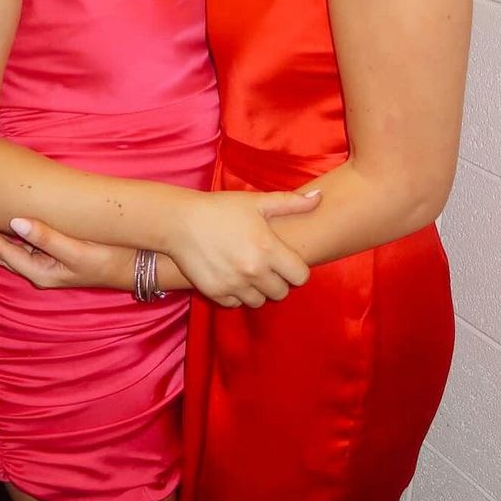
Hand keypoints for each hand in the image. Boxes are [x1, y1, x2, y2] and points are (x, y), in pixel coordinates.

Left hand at [0, 218, 130, 289]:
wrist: (139, 266)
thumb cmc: (111, 259)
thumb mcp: (78, 251)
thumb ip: (47, 237)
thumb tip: (16, 222)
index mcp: (41, 272)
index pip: (3, 252)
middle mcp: (41, 270)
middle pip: (2, 254)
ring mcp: (50, 264)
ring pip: (13, 249)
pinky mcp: (59, 255)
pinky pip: (28, 244)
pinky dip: (12, 235)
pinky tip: (9, 225)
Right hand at [165, 189, 319, 308]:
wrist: (180, 222)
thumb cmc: (221, 208)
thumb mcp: (256, 202)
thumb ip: (290, 203)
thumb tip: (319, 197)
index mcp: (268, 249)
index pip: (301, 277)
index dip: (296, 270)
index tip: (286, 261)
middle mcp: (254, 271)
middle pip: (281, 292)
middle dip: (277, 281)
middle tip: (266, 266)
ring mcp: (234, 284)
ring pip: (259, 301)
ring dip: (257, 290)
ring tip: (247, 272)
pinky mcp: (216, 293)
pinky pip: (236, 303)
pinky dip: (236, 294)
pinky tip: (230, 276)